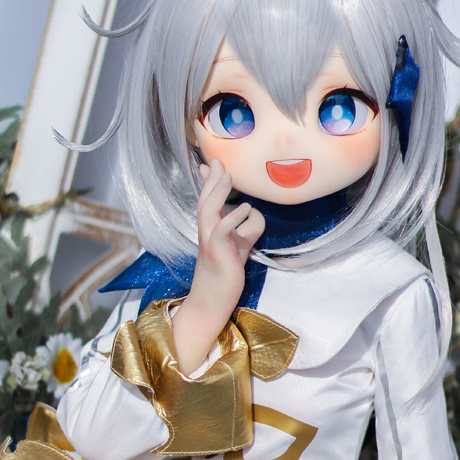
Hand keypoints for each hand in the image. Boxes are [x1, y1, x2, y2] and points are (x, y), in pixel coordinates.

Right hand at [171, 159, 263, 375]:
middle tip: (215, 160)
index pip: (208, 199)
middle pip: (205, 199)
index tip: (210, 163)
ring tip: (227, 176)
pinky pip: (222, 230)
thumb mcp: (241, 244)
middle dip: (211, 179)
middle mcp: (207, 230)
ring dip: (218, 191)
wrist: (214, 298)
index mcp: (211, 227)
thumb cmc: (228, 270)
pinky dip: (233, 217)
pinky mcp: (217, 252)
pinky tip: (244, 208)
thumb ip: (248, 227)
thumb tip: (253, 211)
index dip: (209, 181)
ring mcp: (209, 240)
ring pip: (208, 209)